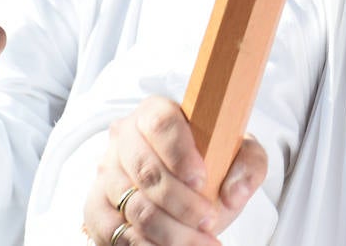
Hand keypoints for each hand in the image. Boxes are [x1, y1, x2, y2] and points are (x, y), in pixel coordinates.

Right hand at [83, 96, 266, 245]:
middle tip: (209, 221)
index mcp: (156, 112)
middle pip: (145, 170)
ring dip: (171, 232)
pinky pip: (114, 233)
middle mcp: (124, 140)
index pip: (161, 123)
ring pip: (134, 207)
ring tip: (202, 242)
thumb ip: (249, 163)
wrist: (192, 192)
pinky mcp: (96, 209)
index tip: (202, 180)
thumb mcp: (240, 155)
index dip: (179, 152)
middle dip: (181, 203)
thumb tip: (235, 192)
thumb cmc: (214, 164)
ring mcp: (106, 175)